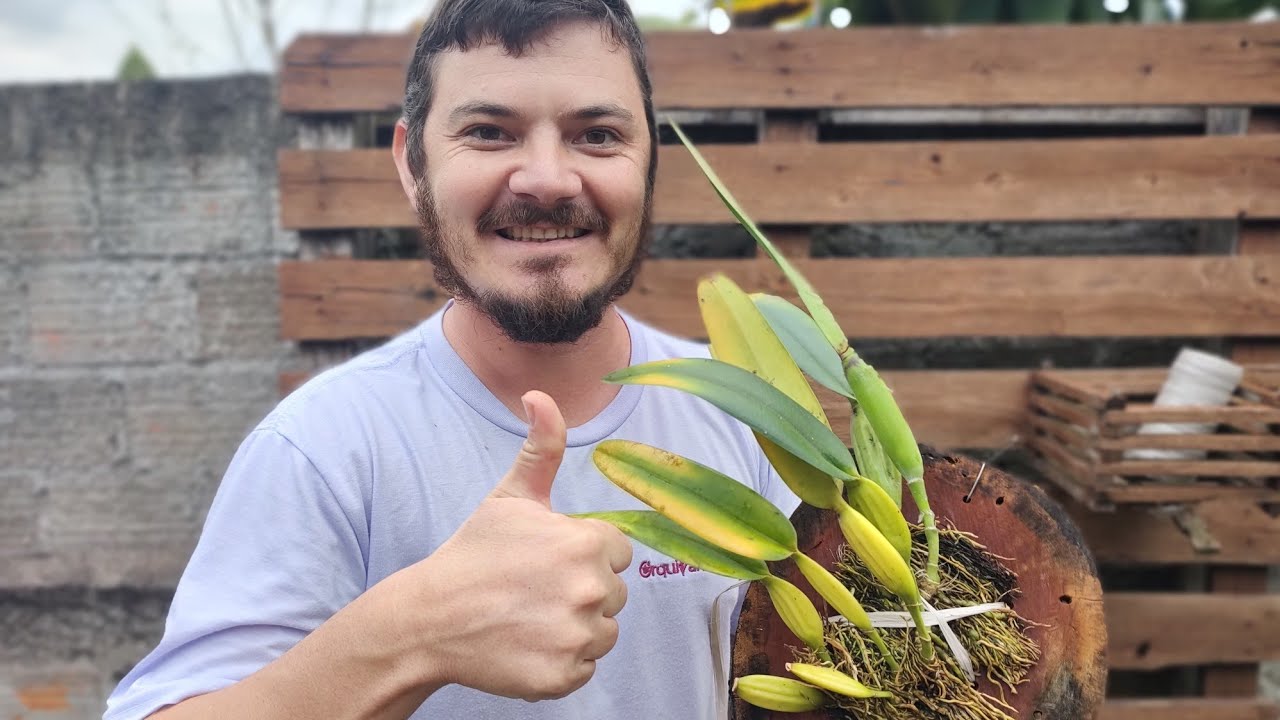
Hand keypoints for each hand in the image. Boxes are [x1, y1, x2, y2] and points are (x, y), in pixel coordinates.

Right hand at [391, 390, 632, 700]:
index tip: (547, 560)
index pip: (616, 551)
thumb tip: (539, 395)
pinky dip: (560, 661)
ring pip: (603, 631)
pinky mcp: (563, 677)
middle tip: (533, 589)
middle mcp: (590, 590)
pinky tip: (527, 645)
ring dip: (575, 627)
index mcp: (586, 544)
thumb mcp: (510, 497)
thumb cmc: (473, 553)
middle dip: (581, 590)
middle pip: (614, 592)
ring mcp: (577, 637)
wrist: (431, 617)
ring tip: (530, 617)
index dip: (584, 553)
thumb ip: (542, 446)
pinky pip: (584, 667)